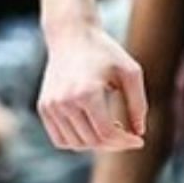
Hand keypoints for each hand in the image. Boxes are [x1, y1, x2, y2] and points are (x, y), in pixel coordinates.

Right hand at [37, 24, 145, 150]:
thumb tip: (139, 133)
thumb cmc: (106, 53)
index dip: (125, 142)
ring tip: (111, 127)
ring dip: (96, 144)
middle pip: (91, 141)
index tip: (139, 141)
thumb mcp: (131, 72)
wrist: (72, 37)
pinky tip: (94, 128)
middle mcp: (64, 102)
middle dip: (113, 143)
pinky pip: (60, 139)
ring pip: (74, 144)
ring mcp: (50, 106)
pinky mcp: (43, 108)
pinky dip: (78, 141)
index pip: (106, 133)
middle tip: (128, 134)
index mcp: (86, 93)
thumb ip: (138, 104)